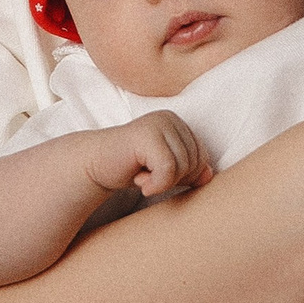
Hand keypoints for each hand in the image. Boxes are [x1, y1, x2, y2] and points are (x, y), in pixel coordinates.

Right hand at [86, 111, 209, 200]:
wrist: (93, 167)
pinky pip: (168, 170)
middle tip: (147, 176)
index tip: (157, 174)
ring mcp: (157, 124)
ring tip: (141, 175)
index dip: (183, 176)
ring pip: (182, 167)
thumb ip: (190, 171)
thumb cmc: (131, 169)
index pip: (202, 157)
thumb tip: (209, 176)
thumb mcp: (166, 172)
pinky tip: (139, 181)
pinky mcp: (146, 136)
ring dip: (162, 183)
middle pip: (194, 162)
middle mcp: (170, 118)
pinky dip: (156, 185)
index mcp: (178, 123)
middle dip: (173, 180)